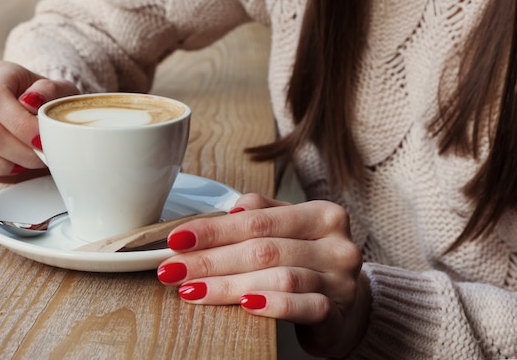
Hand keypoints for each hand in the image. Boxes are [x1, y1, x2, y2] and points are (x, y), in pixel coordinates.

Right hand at [0, 61, 79, 178]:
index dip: (20, 126)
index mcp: (3, 75)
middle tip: (41, 157)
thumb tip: (30, 100)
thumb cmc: (56, 106)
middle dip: (20, 153)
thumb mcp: (66, 94)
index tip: (42, 142)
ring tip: (20, 163)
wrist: (48, 120)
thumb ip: (54, 92)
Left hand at [157, 194, 370, 357]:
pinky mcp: (338, 313)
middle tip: (173, 269)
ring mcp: (340, 280)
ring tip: (192, 290)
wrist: (351, 306)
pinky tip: (245, 304)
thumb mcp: (291, 229)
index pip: (258, 219)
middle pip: (262, 249)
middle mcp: (336, 244)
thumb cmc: (310, 261)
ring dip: (228, 285)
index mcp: (322, 215)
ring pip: (278, 277)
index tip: (178, 239)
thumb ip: (262, 214)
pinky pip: (304, 306)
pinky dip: (273, 304)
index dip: (214, 230)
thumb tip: (228, 211)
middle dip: (210, 259)